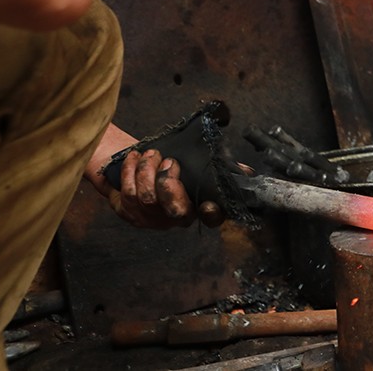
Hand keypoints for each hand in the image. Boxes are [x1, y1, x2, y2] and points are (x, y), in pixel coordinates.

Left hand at [108, 148, 227, 229]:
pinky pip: (125, 194)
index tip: (209, 203)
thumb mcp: (198, 165)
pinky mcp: (128, 212)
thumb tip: (247, 173)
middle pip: (175, 209)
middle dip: (170, 183)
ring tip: (149, 154)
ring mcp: (150, 217)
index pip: (212, 218)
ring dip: (146, 171)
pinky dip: (127, 172)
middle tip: (169, 161)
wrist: (136, 166)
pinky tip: (131, 159)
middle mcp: (175, 217)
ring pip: (147, 198)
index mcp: (197, 206)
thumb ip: (222, 168)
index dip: (212, 214)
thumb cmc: (171, 166)